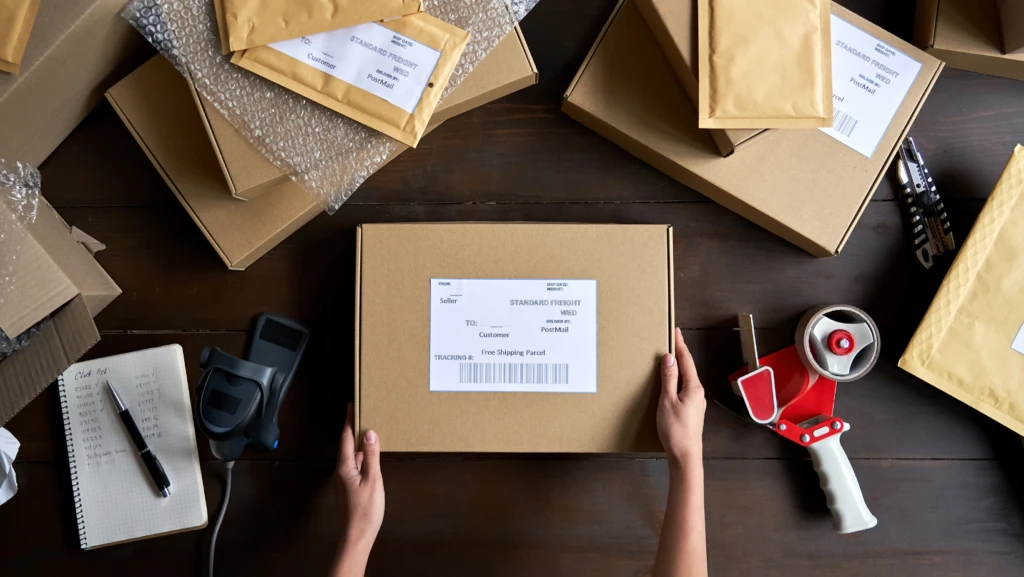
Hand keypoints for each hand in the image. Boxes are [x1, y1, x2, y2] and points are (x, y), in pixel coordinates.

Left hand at [332, 403, 383, 575]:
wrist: (356, 536)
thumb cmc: (365, 511)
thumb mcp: (373, 480)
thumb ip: (372, 456)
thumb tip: (370, 434)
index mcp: (345, 466)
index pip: (346, 437)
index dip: (349, 421)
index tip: (351, 406)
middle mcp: (340, 471)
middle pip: (346, 445)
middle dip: (353, 429)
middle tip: (361, 415)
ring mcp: (343, 480)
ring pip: (350, 456)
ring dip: (357, 444)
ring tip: (367, 433)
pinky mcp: (347, 488)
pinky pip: (353, 466)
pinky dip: (360, 457)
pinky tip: (368, 459)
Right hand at [657, 328, 706, 465]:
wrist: (685, 455)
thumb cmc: (676, 431)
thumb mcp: (667, 401)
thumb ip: (669, 379)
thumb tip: (669, 359)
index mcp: (694, 388)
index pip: (686, 361)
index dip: (680, 345)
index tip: (676, 331)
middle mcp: (698, 393)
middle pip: (688, 368)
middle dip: (679, 354)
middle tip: (671, 340)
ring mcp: (696, 402)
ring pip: (686, 379)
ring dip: (678, 368)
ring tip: (668, 359)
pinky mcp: (691, 410)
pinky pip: (684, 389)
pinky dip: (677, 381)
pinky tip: (670, 383)